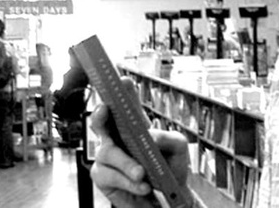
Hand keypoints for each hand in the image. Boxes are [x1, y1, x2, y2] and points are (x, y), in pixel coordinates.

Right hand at [89, 78, 190, 207]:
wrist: (168, 197)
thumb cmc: (171, 168)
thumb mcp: (179, 149)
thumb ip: (169, 138)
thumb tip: (151, 136)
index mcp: (136, 126)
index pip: (126, 105)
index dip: (122, 92)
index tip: (122, 81)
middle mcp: (118, 138)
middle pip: (102, 122)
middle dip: (100, 114)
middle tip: (105, 109)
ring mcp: (108, 157)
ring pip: (106, 153)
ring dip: (126, 164)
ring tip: (142, 174)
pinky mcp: (104, 177)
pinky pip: (108, 175)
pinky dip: (127, 181)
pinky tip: (142, 185)